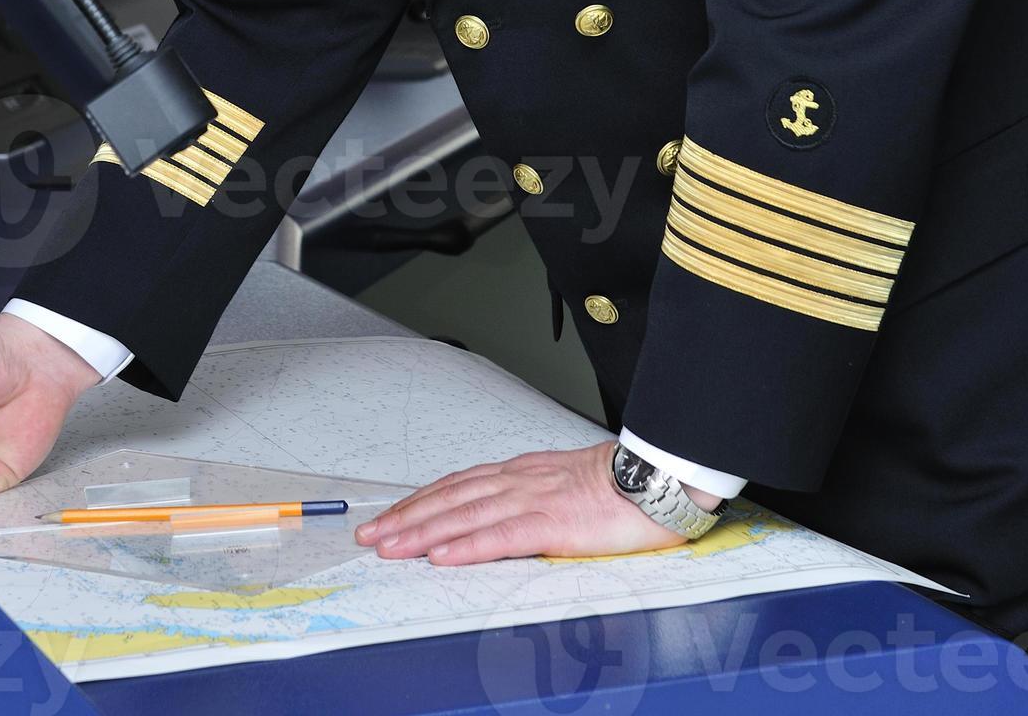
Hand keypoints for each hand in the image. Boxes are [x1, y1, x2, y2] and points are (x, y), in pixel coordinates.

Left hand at [354, 441, 694, 564]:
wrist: (657, 479)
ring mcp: (533, 500)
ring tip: (389, 546)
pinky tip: (441, 556)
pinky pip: (501, 536)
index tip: (390, 515)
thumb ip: (531, 497)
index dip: (421, 500)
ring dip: (422, 531)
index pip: (458, 484)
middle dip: (406, 516)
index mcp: (522, 473)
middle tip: (370, 534)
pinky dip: (467, 546)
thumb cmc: (619, 487)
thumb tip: (502, 514)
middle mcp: (519, 481)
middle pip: (450, 498)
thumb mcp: (563, 486)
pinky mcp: (553, 525)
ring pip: (465, 515)